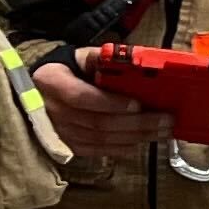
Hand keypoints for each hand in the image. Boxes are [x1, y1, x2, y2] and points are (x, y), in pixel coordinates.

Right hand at [37, 59, 169, 155]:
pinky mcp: (67, 145)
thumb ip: (101, 58)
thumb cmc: (68, 71)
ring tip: (163, 132)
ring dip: (135, 137)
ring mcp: (59, 131)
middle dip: (137, 123)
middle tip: (167, 121)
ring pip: (100, 140)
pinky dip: (121, 148)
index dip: (111, 103)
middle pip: (98, 123)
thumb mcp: (79, 57)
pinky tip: (142, 142)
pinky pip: (96, 151)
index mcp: (52, 82)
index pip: (82, 97)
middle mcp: (53, 111)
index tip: (138, 104)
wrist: (40, 91)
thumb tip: (132, 60)